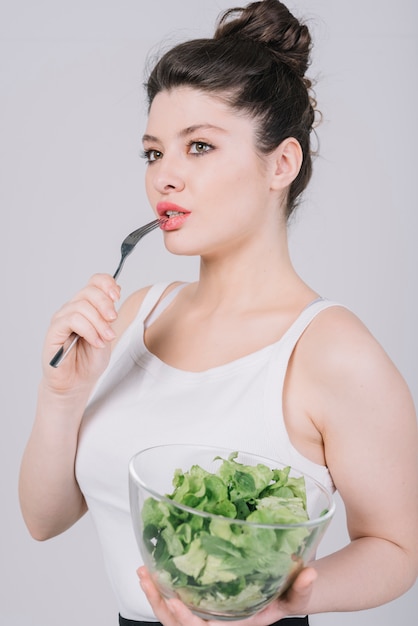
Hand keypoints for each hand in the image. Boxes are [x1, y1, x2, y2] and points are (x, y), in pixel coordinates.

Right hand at [42, 273, 120, 391]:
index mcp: (87, 307)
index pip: (95, 282)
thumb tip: (114, 294)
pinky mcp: (54, 331)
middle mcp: (73, 308)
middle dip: (106, 305)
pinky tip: (96, 342)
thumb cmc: (89, 361)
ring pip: (82, 306)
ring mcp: (62, 318)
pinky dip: (89, 330)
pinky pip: (72, 320)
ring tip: (105, 339)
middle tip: (113, 321)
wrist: (77, 382)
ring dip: (99, 323)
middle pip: (90, 291)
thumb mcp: (107, 336)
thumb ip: (108, 317)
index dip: (107, 284)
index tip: (117, 296)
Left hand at [137, 566, 316, 625]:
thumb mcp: (297, 595)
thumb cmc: (288, 597)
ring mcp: (208, 615)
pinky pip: (178, 604)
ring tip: (143, 573)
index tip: (173, 602)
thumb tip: (309, 574)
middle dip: (159, 605)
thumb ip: (302, 589)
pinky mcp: (204, 604)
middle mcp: (218, 623)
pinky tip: (154, 574)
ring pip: (173, 617)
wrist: (286, 595)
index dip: (185, 620)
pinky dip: (163, 590)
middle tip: (147, 578)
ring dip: (155, 597)